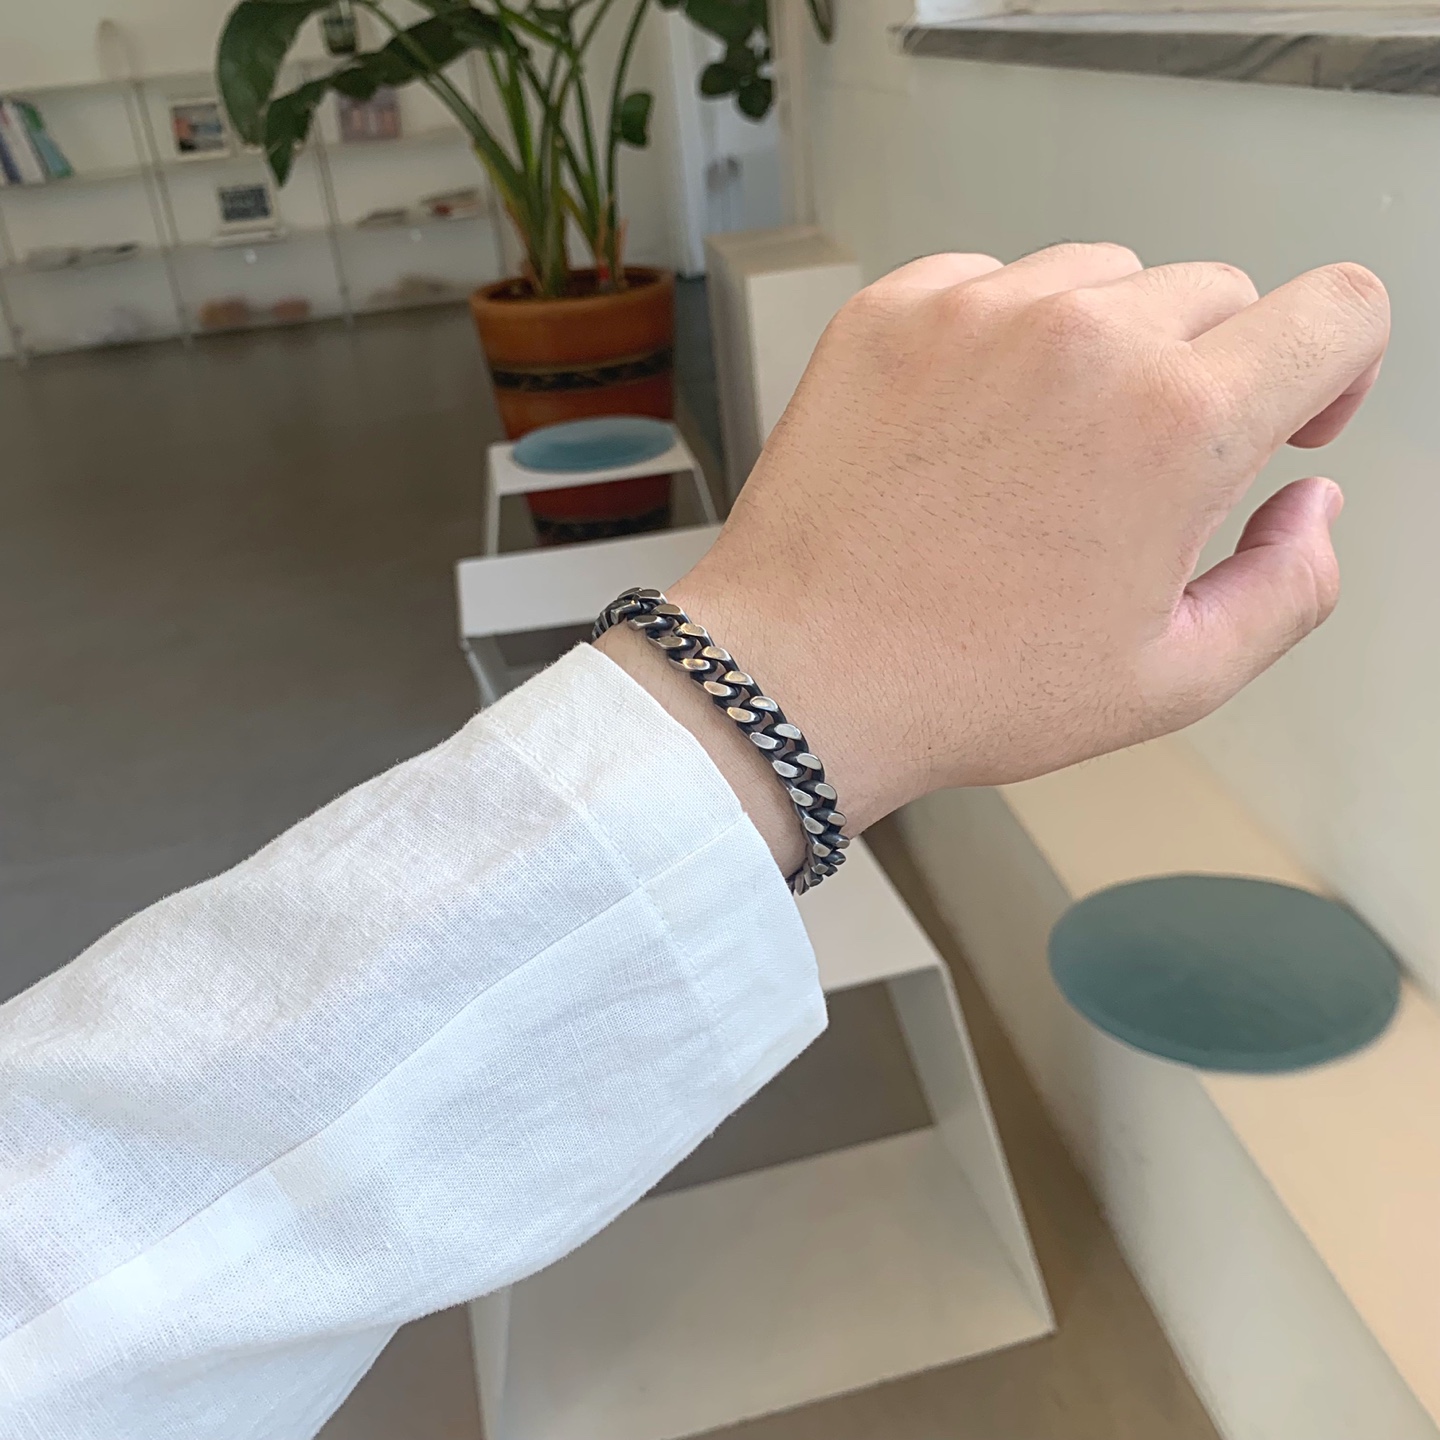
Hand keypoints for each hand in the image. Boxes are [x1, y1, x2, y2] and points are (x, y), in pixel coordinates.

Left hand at [599, 244, 1388, 874]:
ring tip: (1042, 453)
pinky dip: (1001, 338)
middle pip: (1216, 294)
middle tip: (1139, 471)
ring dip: (1103, 347)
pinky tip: (969, 429)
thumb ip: (1292, 587)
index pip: (1337, 310)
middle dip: (1208, 374)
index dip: (1337, 365)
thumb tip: (1313, 508)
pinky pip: (991, 281)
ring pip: (1104, 277)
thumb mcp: (1173, 681)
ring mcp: (978, 311)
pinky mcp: (893, 311)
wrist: (799, 675)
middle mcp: (1085, 338)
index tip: (1293, 415)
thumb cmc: (964, 687)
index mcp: (1178, 423)